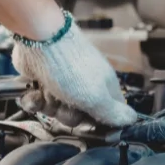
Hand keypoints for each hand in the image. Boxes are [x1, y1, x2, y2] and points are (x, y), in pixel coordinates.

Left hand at [11, 21, 136, 126]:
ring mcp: (62, 84)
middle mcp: (84, 87)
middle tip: (65, 103)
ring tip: (48, 91)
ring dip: (48, 105)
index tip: (89, 122)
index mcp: (104, 88)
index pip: (108, 115)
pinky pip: (38, 102)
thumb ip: (113, 113)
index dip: (98, 123)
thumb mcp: (97, 96)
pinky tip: (34, 92)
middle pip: (77, 118)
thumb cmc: (71, 66)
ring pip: (55, 111)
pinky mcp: (42, 81)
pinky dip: (33, 100)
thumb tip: (131, 120)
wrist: (41, 40)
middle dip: (66, 115)